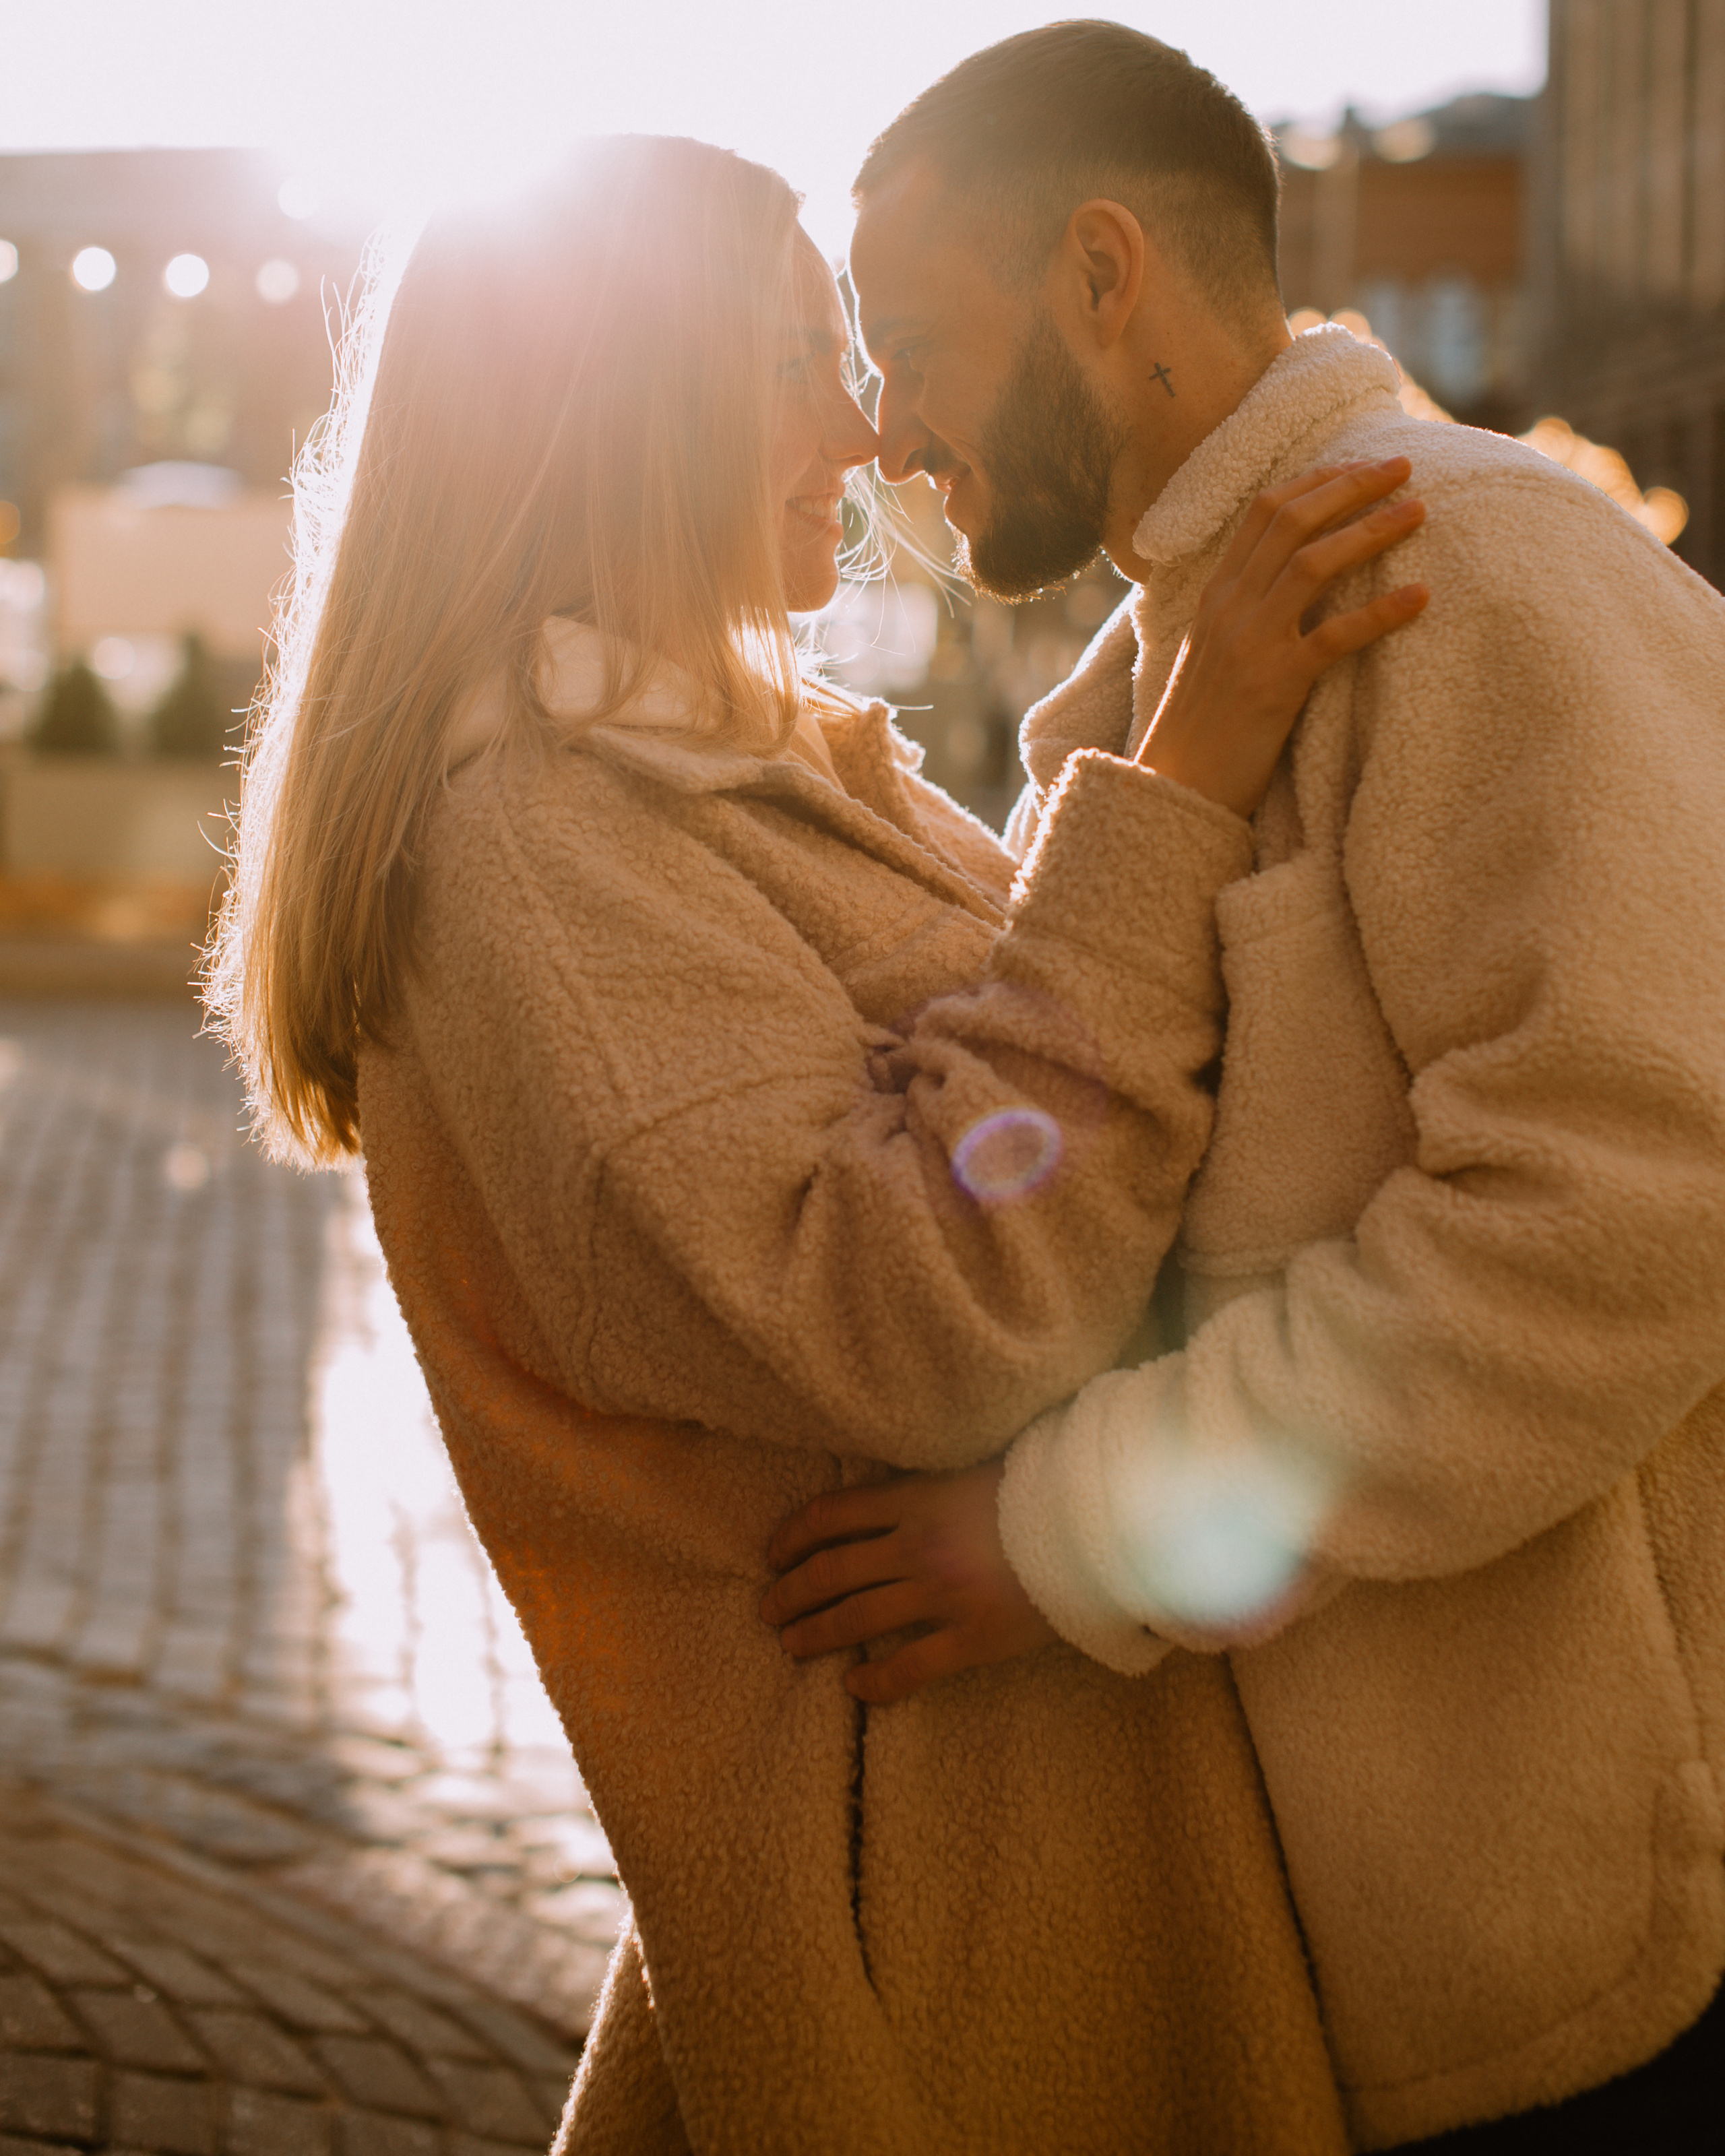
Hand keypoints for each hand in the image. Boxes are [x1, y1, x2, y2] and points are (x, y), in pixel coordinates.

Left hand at [760, 1462, 1055, 1703]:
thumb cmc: (1040, 1487)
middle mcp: (916, 1547)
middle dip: (791, 1593)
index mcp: (915, 1498)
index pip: (832, 1515)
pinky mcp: (972, 1638)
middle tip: (769, 1610)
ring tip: (791, 1645)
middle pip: (831, 1572)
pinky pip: (910, 1667)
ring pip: (857, 1619)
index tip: (772, 1555)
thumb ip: (927, 1481)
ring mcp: (941, 1595)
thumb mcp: (971, 1466)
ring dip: (816, 1634)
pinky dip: (876, 1682)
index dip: (792, 1536)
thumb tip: (888, 1485)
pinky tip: (855, 1687)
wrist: (1096, 1525)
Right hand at [1138, 457, 1428, 818]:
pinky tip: (1420, 597)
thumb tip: (1289, 581)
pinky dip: (1381, 613)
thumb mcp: (1214, 653)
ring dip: (1371, 531)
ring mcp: (1250, 644)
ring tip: (1418, 512)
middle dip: (1350, 486)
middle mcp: (1229, 608)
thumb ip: (1245, 611)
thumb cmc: (1202, 726)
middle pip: (1292, 522)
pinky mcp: (1274, 686)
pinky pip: (1335, 636)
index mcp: (1215, 595)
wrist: (1175, 787)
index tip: (1359, 464)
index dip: (1315, 480)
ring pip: (1313, 563)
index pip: (1263, 513)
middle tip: (1402, 467)